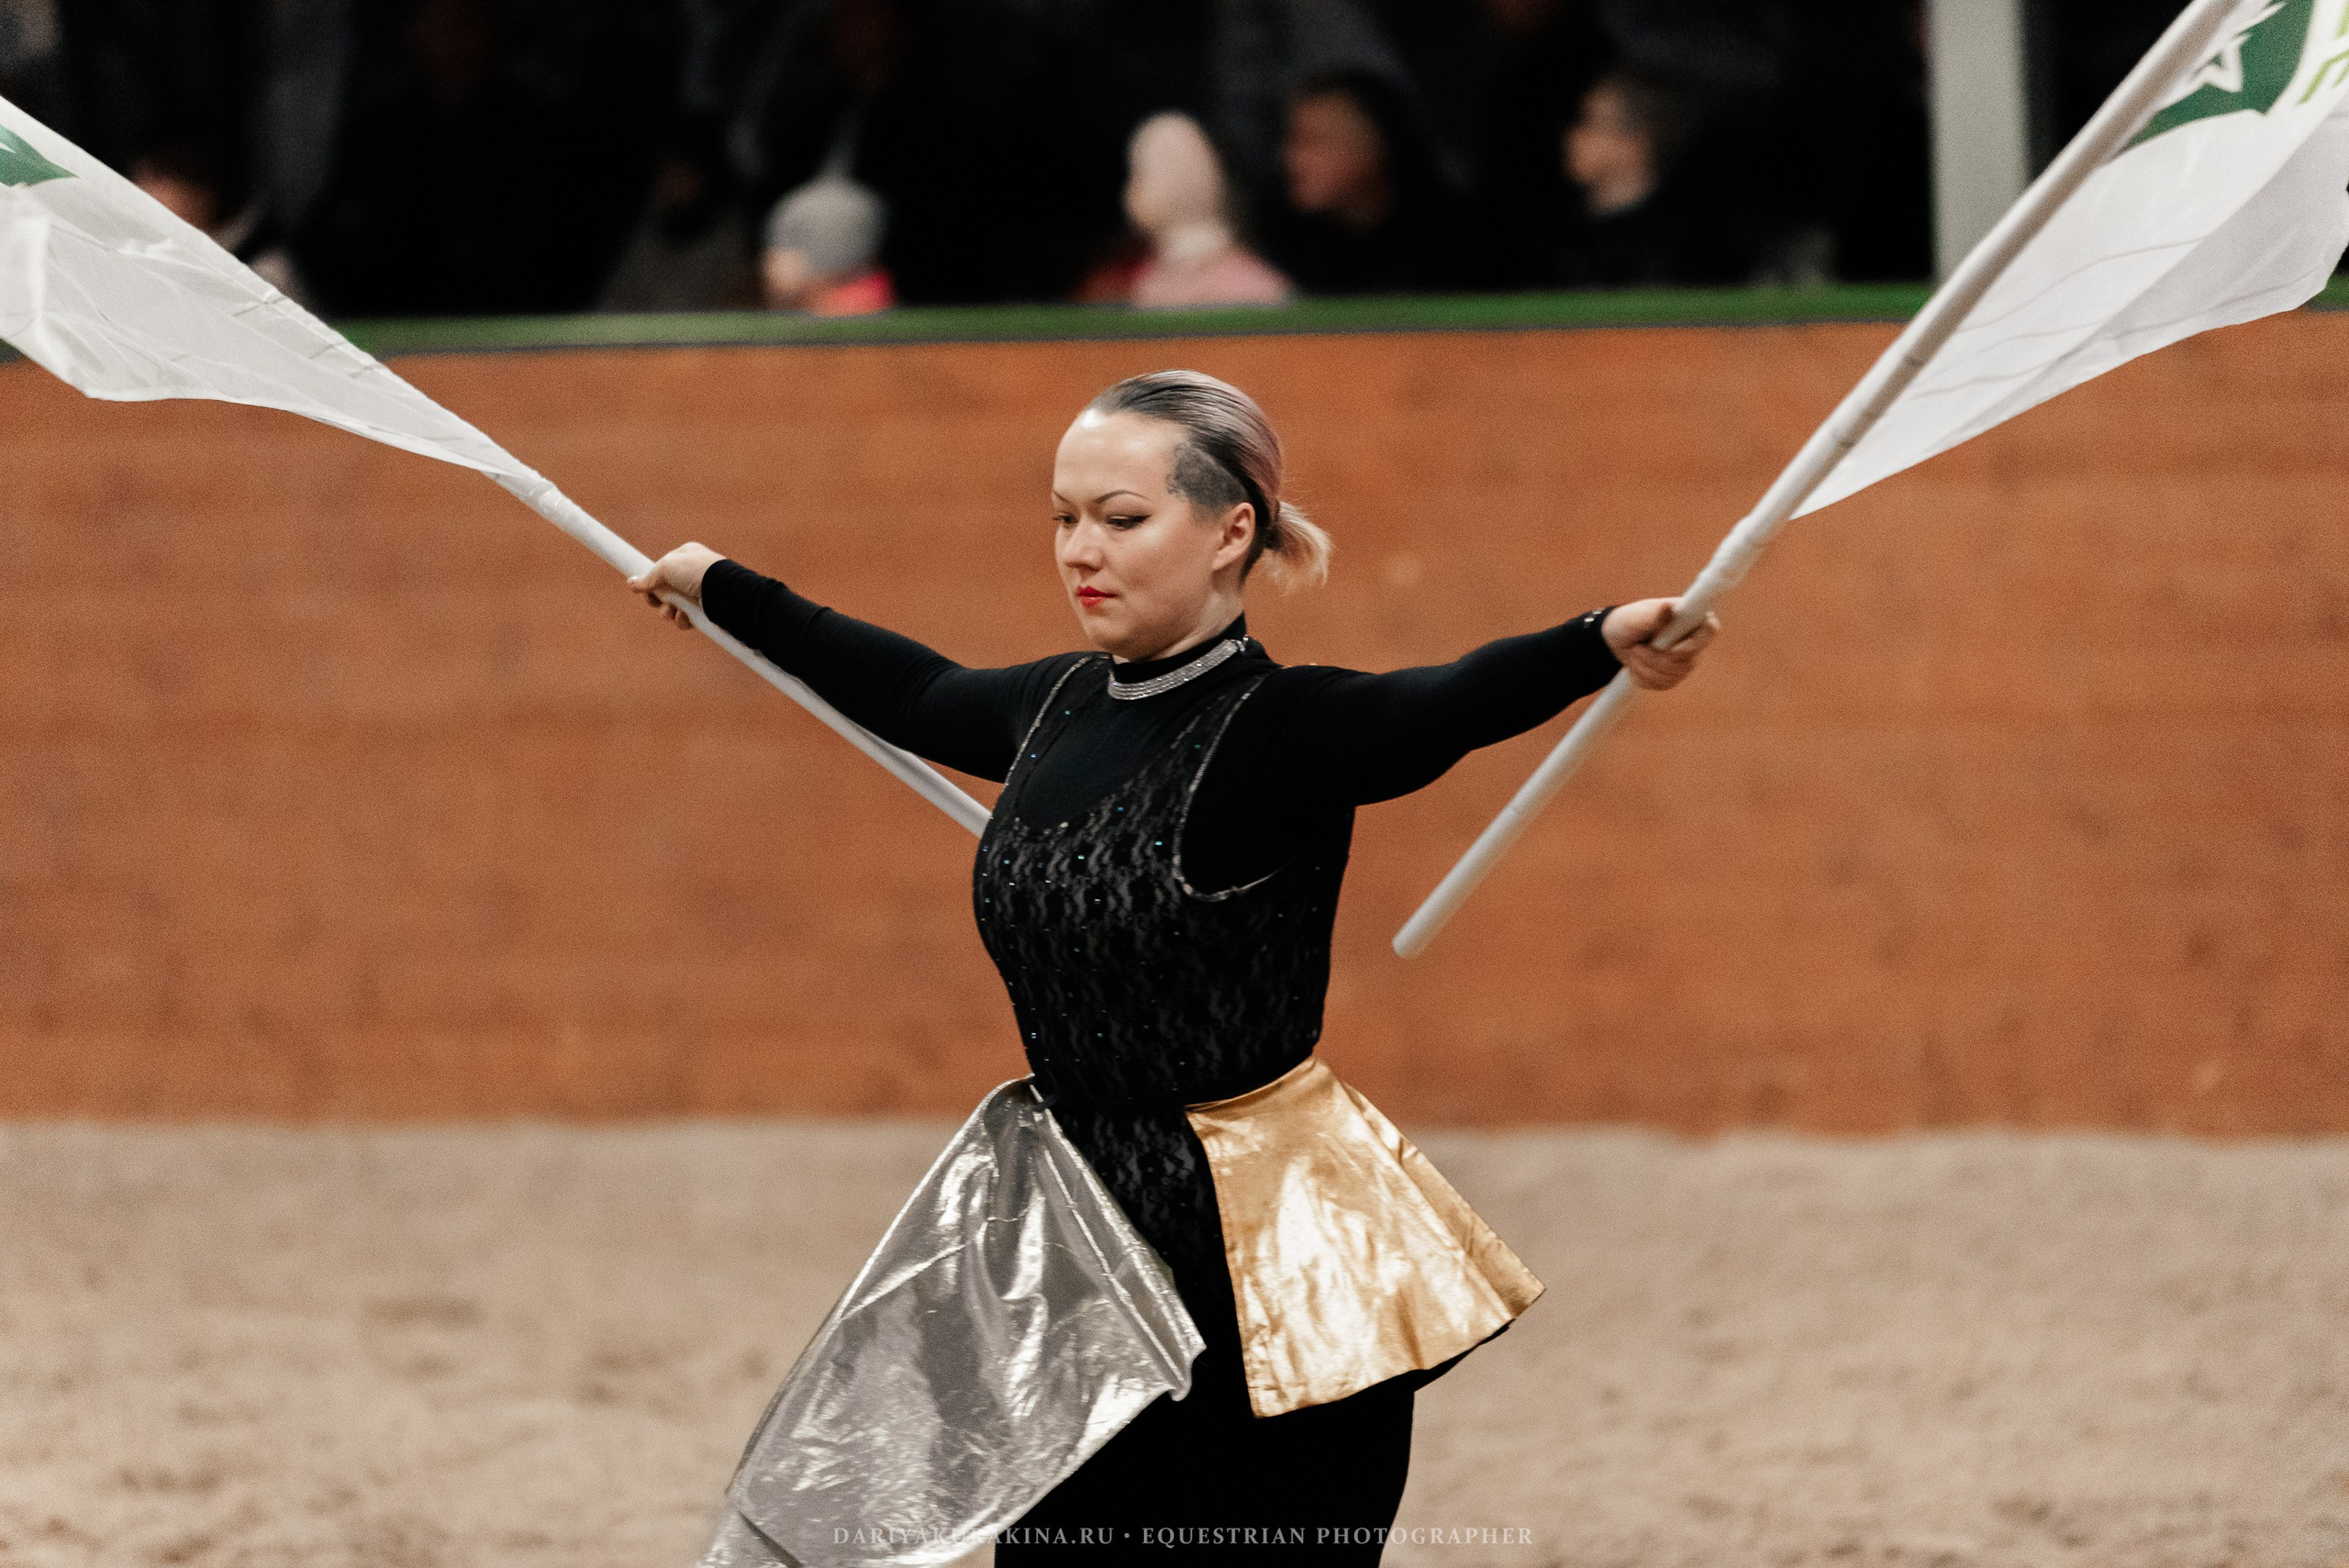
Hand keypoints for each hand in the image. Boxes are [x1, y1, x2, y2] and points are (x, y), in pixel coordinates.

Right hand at [627, 542, 723, 628]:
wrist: (724, 591)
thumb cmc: (697, 571)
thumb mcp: (666, 567)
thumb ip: (648, 576)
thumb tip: (631, 583)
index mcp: (685, 557)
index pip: (661, 569)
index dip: (650, 581)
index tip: (642, 589)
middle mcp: (691, 575)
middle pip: (664, 590)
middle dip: (656, 599)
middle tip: (654, 602)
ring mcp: (698, 593)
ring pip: (672, 607)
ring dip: (666, 611)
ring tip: (671, 611)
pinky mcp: (703, 611)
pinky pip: (684, 619)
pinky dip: (681, 620)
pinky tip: (684, 617)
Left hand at [1601, 597, 1717, 690]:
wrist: (1616, 638)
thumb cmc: (1629, 621)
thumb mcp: (1636, 617)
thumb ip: (1653, 615)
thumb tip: (1667, 607)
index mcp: (1690, 618)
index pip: (1710, 629)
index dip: (1693, 643)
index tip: (1672, 649)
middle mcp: (1694, 640)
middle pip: (1686, 660)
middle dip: (1655, 658)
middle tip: (1636, 648)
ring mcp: (1686, 660)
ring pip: (1673, 675)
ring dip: (1646, 667)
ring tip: (1633, 652)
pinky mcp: (1674, 676)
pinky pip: (1662, 684)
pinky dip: (1643, 677)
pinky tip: (1636, 665)